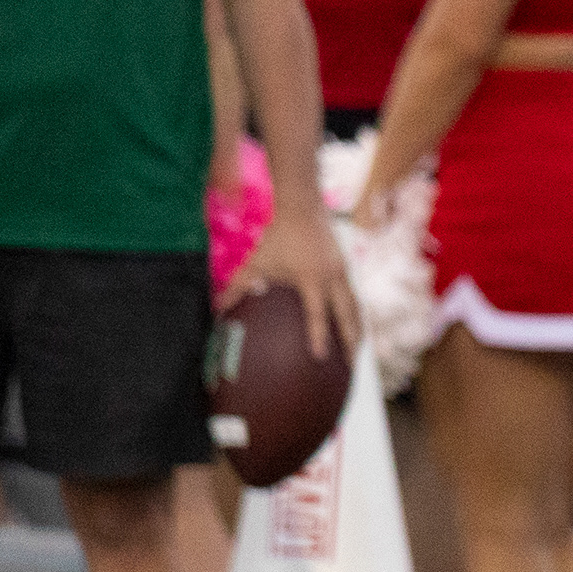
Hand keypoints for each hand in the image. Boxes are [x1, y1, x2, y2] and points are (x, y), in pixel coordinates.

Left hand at [232, 198, 358, 362]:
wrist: (302, 206)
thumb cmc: (277, 235)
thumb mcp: (254, 262)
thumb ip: (236, 287)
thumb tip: (215, 310)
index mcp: (312, 279)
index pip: (317, 315)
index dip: (318, 337)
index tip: (320, 358)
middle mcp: (333, 277)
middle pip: (348, 316)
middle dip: (352, 341)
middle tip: (352, 366)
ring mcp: (342, 271)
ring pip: (355, 307)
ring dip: (357, 329)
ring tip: (357, 350)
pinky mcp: (344, 267)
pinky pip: (352, 296)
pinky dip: (354, 313)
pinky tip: (351, 325)